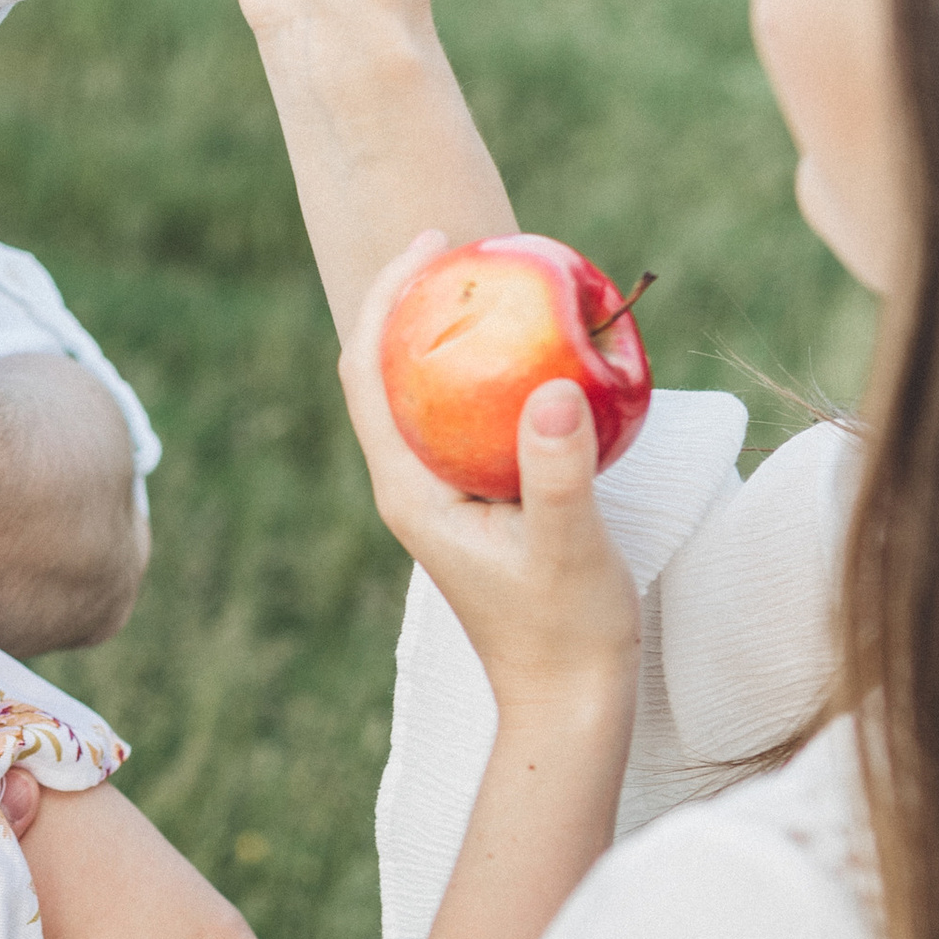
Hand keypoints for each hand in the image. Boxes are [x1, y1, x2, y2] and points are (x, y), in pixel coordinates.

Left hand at [342, 239, 640, 720]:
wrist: (568, 698)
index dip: (386, 296)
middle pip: (386, 368)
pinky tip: (538, 347)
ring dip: (448, 331)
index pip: (369, 371)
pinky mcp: (475, 500)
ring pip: (426, 390)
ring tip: (497, 275)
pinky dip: (489, 371)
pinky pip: (468, 415)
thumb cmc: (566, 629)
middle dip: (413, 298)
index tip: (433, 240)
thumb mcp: (570, 544)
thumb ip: (559, 470)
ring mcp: (441, 493)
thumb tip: (551, 388)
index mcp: (407, 489)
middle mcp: (410, 484)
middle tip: (468, 240)